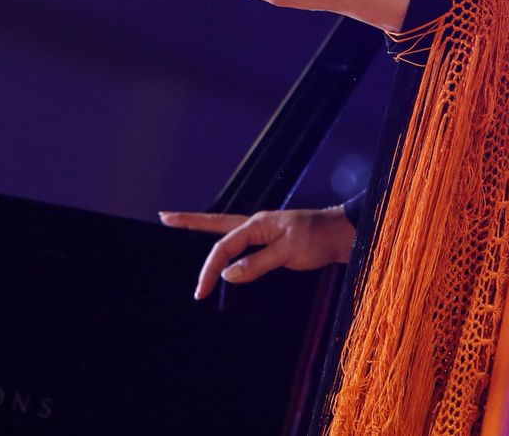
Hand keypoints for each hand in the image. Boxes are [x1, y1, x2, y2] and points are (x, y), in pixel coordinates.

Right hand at [157, 207, 356, 299]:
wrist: (345, 234)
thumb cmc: (319, 240)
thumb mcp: (289, 253)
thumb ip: (257, 263)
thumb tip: (228, 274)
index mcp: (258, 224)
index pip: (224, 247)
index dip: (210, 269)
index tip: (201, 292)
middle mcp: (257, 224)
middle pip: (216, 223)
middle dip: (189, 220)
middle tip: (164, 216)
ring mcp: (265, 231)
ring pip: (228, 230)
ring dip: (205, 228)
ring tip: (182, 224)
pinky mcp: (273, 240)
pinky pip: (242, 242)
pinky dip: (226, 244)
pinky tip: (223, 247)